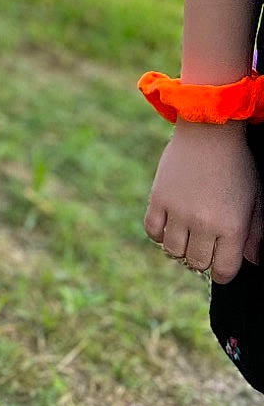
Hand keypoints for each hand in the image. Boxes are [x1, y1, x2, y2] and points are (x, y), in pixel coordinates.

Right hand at [144, 120, 263, 280]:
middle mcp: (203, 223)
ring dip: (180, 247)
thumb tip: (254, 261)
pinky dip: (160, 234)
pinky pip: (153, 231)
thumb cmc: (237, 166)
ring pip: (173, 251)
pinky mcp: (158, 199)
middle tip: (205, 245)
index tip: (222, 265)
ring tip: (187, 235)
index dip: (223, 273)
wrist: (209, 132)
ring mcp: (178, 211)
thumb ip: (256, 234)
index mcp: (231, 226)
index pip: (224, 271)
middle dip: (202, 259)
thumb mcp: (255, 199)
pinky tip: (170, 224)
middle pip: (196, 263)